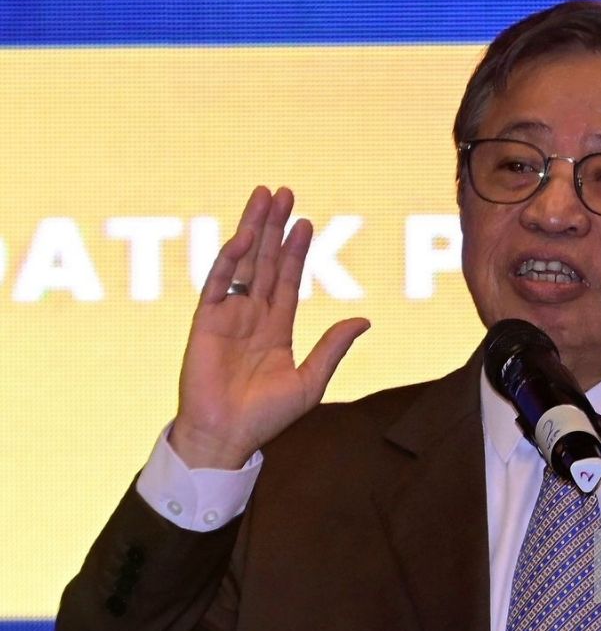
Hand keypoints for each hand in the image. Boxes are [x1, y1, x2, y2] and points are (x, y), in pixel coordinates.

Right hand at [171, 186, 369, 468]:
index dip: (297, 250)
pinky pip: (218, 282)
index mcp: (277, 328)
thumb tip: (364, 320)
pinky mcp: (206, 321)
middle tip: (284, 192)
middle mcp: (252, 315)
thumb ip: (333, 348)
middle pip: (267, 261)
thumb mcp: (310, 381)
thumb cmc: (266, 418)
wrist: (226, 438)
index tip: (306, 222)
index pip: (289, 279)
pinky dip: (230, 257)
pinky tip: (244, 235)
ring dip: (254, 229)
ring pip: (243, 262)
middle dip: (276, 227)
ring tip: (264, 197)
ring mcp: (228, 315)